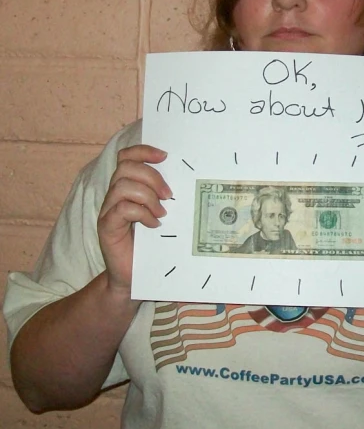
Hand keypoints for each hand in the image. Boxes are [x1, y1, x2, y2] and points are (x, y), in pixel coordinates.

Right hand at [97, 145, 171, 294]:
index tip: (166, 156)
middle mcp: (114, 195)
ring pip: (122, 186)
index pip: (127, 157)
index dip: (143, 151)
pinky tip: (154, 225)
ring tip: (162, 213)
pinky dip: (141, 214)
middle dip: (152, 176)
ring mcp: (108, 210)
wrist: (133, 277)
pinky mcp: (107, 227)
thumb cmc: (151, 245)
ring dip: (147, 196)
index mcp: (128, 187)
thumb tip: (192, 179)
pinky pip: (121, 209)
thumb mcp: (162, 215)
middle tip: (169, 195)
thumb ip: (167, 198)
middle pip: (125, 167)